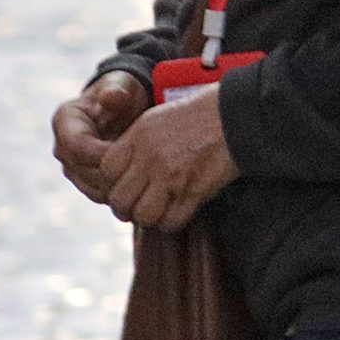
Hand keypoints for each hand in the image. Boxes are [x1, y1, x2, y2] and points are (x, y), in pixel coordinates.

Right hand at [52, 72, 149, 205]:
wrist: (124, 110)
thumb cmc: (123, 93)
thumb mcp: (123, 86)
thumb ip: (118, 90)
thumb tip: (110, 97)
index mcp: (64, 121)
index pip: (79, 147)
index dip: (106, 153)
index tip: (133, 152)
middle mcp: (62, 147)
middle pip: (85, 172)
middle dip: (115, 172)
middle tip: (144, 169)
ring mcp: (71, 167)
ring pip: (93, 188)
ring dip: (119, 185)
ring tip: (144, 175)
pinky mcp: (84, 182)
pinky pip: (101, 195)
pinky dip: (120, 192)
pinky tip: (141, 184)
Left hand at [99, 85, 238, 229]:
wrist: (233, 117)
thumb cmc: (196, 117)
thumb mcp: (155, 120)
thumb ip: (132, 144)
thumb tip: (115, 172)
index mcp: (138, 136)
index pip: (106, 171)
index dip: (111, 183)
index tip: (122, 186)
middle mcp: (150, 157)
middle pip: (119, 199)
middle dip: (125, 208)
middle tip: (136, 206)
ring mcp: (171, 176)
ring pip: (143, 215)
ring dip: (149, 217)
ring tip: (157, 210)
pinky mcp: (192, 192)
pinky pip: (171, 221)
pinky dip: (171, 222)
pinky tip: (175, 212)